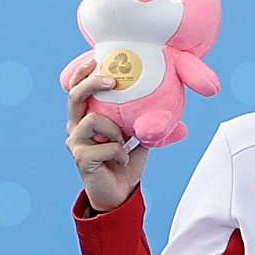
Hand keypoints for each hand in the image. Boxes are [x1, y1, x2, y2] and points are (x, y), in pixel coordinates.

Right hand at [65, 69, 144, 214]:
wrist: (120, 195)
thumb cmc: (125, 163)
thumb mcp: (140, 138)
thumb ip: (148, 123)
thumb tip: (179, 116)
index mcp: (86, 118)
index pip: (77, 90)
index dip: (82, 74)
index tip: (95, 59)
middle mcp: (75, 127)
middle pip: (75, 97)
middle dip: (91, 84)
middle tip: (112, 82)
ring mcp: (75, 142)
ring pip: (93, 121)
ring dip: (116, 131)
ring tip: (125, 144)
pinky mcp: (81, 158)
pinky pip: (107, 146)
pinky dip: (121, 152)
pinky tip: (123, 160)